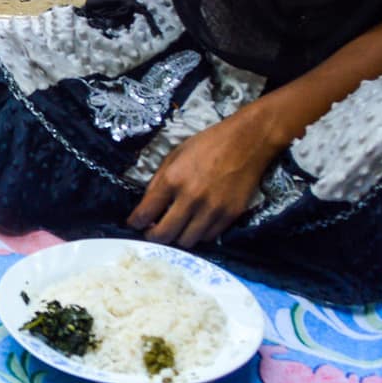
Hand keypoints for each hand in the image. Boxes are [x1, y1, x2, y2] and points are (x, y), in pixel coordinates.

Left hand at [126, 114, 276, 247]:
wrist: (247, 141)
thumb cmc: (208, 144)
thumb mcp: (175, 155)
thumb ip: (159, 181)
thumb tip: (147, 205)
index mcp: (173, 180)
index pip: (145, 213)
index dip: (135, 222)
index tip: (134, 224)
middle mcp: (191, 198)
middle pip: (164, 235)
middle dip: (153, 237)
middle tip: (152, 232)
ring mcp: (213, 209)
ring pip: (187, 241)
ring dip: (177, 237)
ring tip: (175, 228)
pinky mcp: (231, 215)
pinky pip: (208, 237)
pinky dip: (199, 234)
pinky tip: (196, 223)